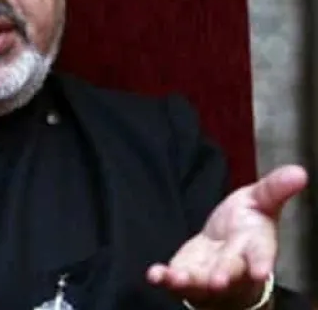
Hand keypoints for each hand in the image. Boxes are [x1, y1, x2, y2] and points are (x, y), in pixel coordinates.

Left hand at [147, 165, 306, 308]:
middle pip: (229, 272)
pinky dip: (164, 279)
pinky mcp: (186, 278)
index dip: (261, 262)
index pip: (260, 255)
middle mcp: (233, 266)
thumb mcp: (260, 201)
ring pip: (200, 283)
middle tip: (217, 280)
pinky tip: (154, 274)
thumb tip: (300, 171)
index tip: (260, 271)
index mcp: (254, 246)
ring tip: (178, 279)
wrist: (224, 247)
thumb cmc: (246, 225)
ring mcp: (208, 276)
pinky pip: (175, 282)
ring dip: (189, 282)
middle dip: (223, 276)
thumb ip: (275, 188)